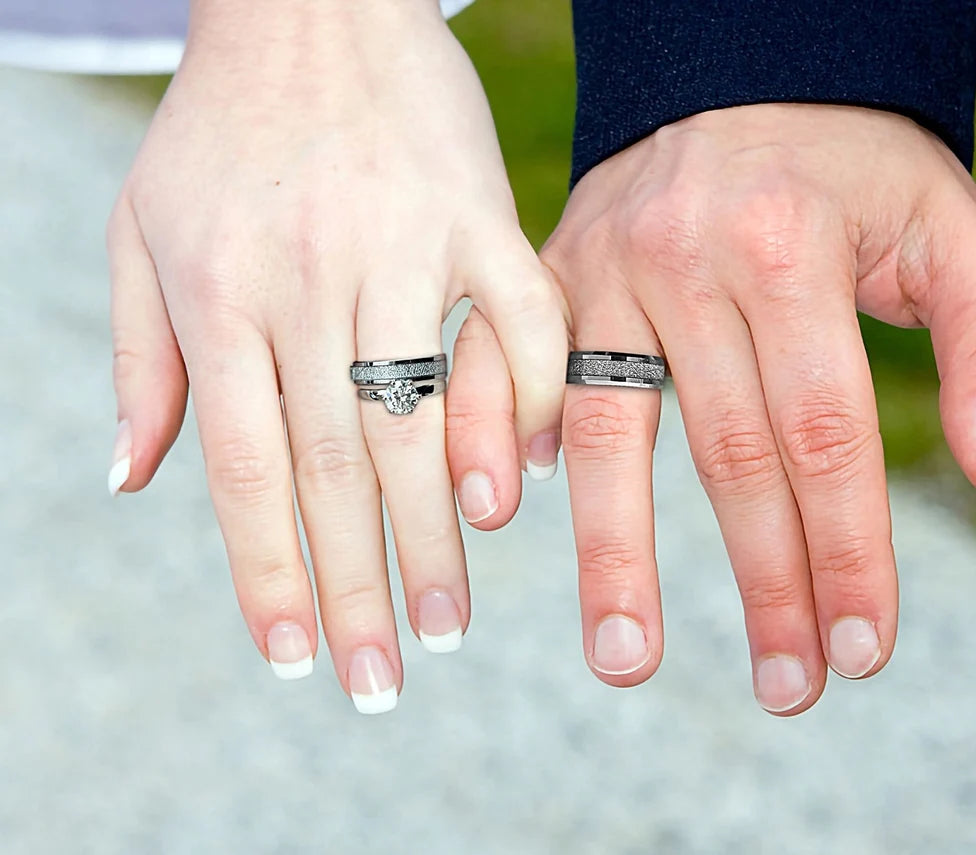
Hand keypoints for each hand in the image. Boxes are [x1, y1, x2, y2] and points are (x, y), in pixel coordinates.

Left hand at [106, 0, 566, 710]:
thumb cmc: (219, 123)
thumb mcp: (142, 228)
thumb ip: (139, 357)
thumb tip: (132, 482)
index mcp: (219, 293)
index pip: (246, 469)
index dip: (267, 574)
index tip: (294, 656)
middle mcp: (307, 281)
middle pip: (332, 466)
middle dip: (355, 586)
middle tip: (379, 679)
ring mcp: (401, 247)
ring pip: (421, 416)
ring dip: (436, 532)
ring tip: (447, 625)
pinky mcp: (481, 215)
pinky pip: (519, 325)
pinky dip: (529, 404)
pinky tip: (525, 488)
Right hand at [536, 104, 975, 712]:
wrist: (736, 78)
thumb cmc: (851, 168)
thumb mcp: (953, 232)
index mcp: (791, 247)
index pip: (826, 431)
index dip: (849, 548)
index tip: (863, 647)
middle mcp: (685, 259)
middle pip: (729, 453)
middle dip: (765, 581)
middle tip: (787, 686)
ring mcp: (601, 268)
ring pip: (608, 432)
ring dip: (615, 554)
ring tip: (624, 660)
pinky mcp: (546, 273)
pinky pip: (504, 366)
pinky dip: (497, 439)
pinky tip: (506, 518)